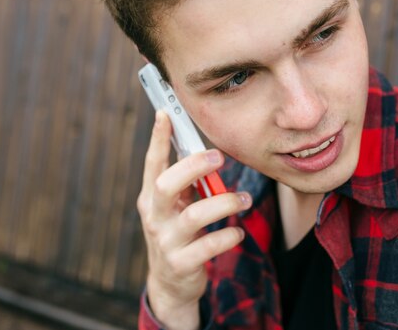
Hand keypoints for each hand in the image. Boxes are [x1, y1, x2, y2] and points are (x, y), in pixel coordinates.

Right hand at [137, 111, 251, 329]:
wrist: (170, 283)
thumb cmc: (177, 232)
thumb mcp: (174, 207)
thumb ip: (183, 182)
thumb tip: (199, 148)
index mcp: (152, 198)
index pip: (152, 164)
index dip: (158, 139)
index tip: (166, 113)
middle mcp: (154, 217)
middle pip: (166, 185)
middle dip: (192, 167)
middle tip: (218, 156)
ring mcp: (166, 241)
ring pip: (194, 215)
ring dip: (225, 202)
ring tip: (245, 200)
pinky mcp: (181, 264)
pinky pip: (209, 245)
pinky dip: (229, 235)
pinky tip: (238, 231)